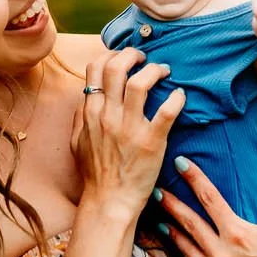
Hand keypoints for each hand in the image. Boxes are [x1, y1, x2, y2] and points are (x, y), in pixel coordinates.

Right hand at [72, 48, 184, 216]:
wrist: (109, 201)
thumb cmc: (95, 174)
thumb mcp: (77, 143)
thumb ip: (80, 117)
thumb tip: (84, 97)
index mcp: (91, 113)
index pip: (96, 69)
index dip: (111, 55)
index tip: (123, 57)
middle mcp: (108, 116)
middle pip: (117, 67)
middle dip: (132, 54)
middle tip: (144, 57)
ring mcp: (130, 128)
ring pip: (141, 83)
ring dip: (154, 70)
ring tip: (163, 70)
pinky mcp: (152, 142)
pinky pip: (167, 111)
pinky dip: (176, 98)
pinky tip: (179, 95)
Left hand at [155, 161, 256, 256]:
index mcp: (239, 233)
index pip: (210, 198)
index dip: (194, 178)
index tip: (180, 163)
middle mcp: (224, 256)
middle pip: (189, 223)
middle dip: (171, 205)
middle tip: (156, 192)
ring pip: (187, 250)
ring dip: (173, 234)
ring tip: (162, 221)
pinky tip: (181, 251)